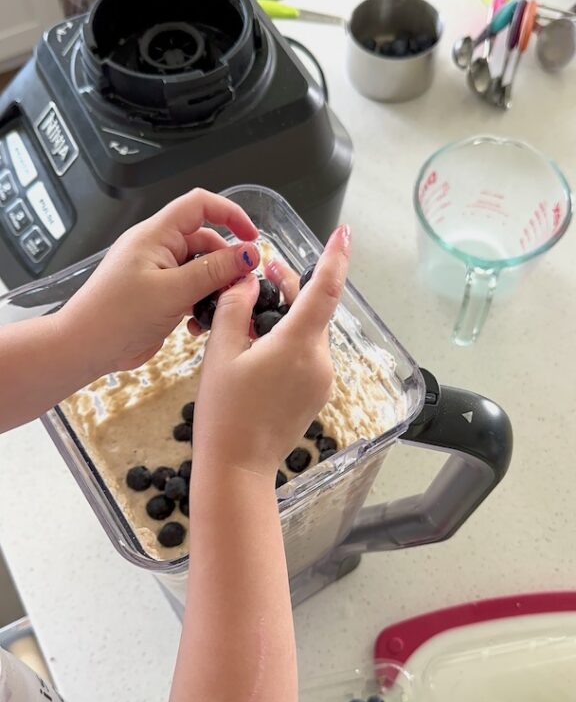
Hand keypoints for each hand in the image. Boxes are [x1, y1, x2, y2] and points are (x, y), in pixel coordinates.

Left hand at [58, 189, 259, 374]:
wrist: (86, 347)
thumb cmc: (117, 315)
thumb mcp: (174, 291)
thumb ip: (214, 271)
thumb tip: (248, 254)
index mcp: (156, 235)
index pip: (199, 205)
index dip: (230, 213)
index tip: (252, 237)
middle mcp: (157, 249)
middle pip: (204, 241)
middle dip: (227, 261)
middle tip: (241, 285)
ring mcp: (157, 273)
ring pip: (200, 269)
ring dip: (215, 287)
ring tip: (220, 307)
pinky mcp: (158, 296)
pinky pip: (189, 290)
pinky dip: (201, 303)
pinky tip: (200, 323)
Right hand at [194, 225, 350, 476]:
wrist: (237, 468)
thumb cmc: (225, 414)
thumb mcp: (220, 353)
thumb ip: (234, 308)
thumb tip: (248, 281)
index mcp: (297, 344)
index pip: (325, 289)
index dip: (336, 257)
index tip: (343, 233)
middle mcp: (319, 361)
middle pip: (313, 310)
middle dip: (291, 288)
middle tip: (261, 275)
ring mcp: (321, 380)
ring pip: (309, 333)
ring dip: (287, 317)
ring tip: (249, 315)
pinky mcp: (316, 394)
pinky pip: (306, 356)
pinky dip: (288, 342)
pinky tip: (259, 347)